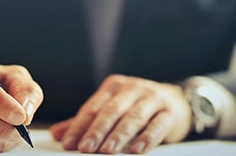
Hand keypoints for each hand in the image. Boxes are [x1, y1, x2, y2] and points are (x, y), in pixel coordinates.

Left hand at [49, 74, 191, 153]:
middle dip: (96, 131)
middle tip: (84, 148)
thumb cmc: (137, 106)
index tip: (69, 143)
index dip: (79, 126)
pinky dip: (146, 138)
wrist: (177, 100)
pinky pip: (157, 125)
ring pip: (133, 117)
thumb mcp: (112, 108)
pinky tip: (136, 150)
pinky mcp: (169, 112)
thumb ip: (86, 121)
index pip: (93, 107)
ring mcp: (152, 98)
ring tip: (107, 151)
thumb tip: (58, 134)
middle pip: (111, 111)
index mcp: (113, 86)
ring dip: (119, 135)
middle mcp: (132, 88)